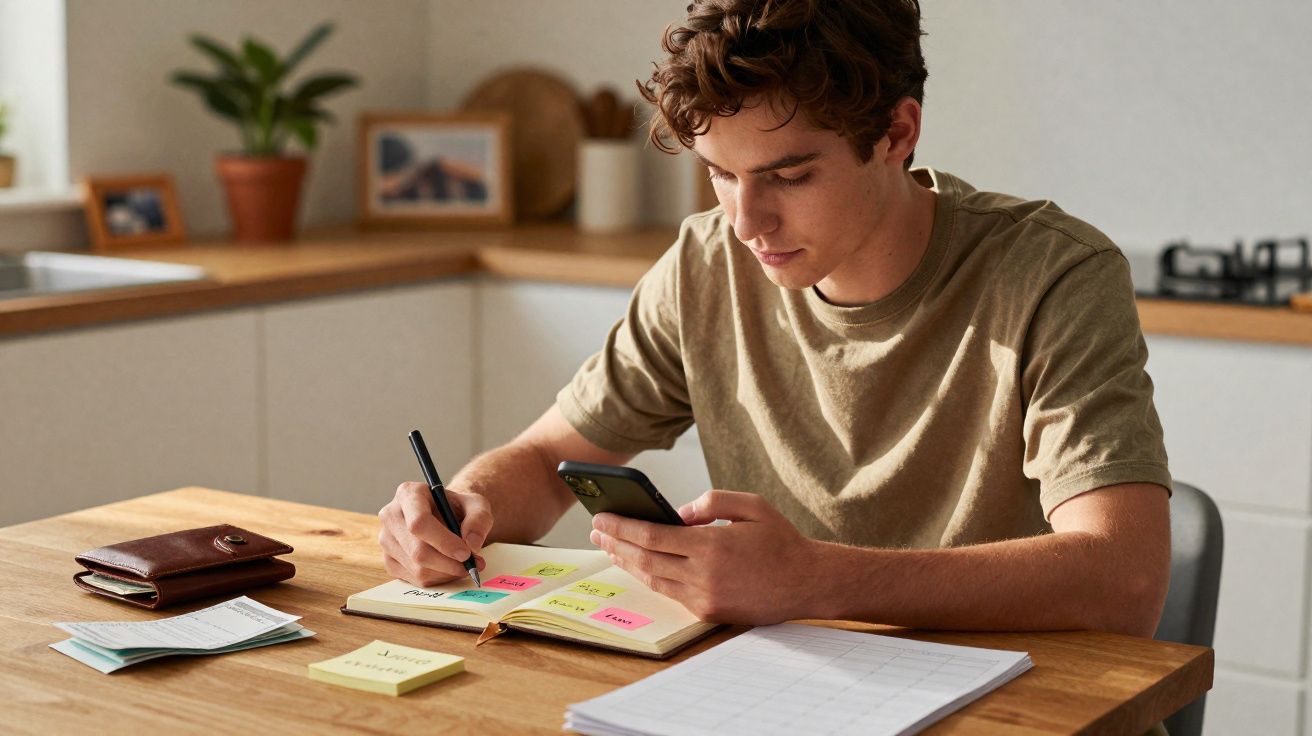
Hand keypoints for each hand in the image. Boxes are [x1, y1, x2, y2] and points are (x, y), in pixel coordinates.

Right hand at [378, 481, 490, 586]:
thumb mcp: (476, 504)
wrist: (445, 516)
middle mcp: (391, 515)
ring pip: (417, 568)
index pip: (419, 523)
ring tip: (465, 565)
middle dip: (449, 563)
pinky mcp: (389, 560)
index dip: (443, 542)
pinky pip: (415, 579)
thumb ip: (479, 519)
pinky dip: (438, 578)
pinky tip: (450, 568)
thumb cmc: (458, 508)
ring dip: (447, 572)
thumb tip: (472, 544)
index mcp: (408, 494)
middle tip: (473, 564)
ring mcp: (387, 540)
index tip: (466, 553)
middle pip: (417, 550)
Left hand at [589, 490, 818, 624]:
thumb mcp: (751, 505)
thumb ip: (712, 502)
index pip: (652, 535)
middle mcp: (704, 576)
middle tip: (597, 531)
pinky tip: (640, 565)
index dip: (622, 526)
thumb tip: (678, 512)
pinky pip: (671, 593)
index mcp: (712, 545)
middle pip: (645, 559)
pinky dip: (650, 578)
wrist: (808, 583)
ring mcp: (705, 598)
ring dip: (628, 563)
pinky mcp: (709, 612)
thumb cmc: (781, 541)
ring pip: (654, 580)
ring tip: (611, 547)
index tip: (602, 517)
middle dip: (617, 544)